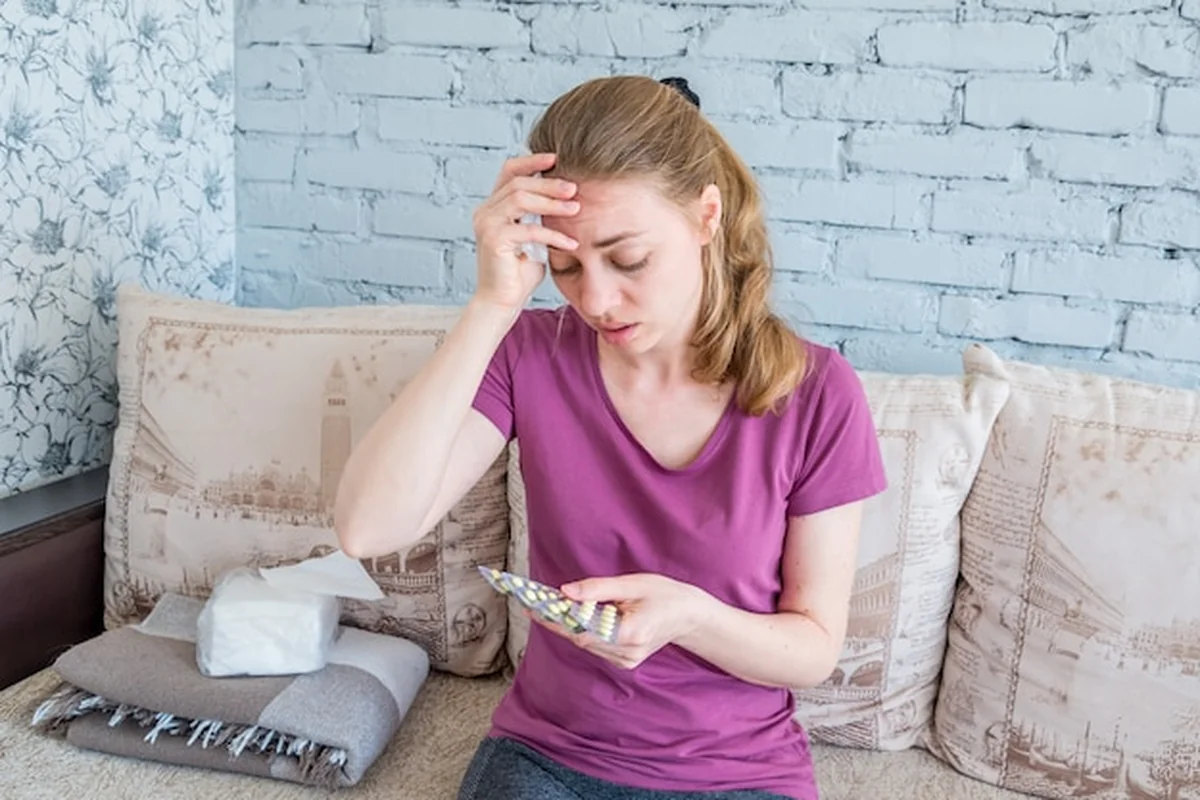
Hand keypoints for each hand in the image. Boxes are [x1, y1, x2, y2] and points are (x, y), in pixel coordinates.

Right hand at [470, 152, 579, 311]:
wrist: (502, 302)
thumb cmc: (519, 273)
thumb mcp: (533, 236)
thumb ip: (539, 216)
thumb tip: (566, 197)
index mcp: (493, 207)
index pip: (509, 171)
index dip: (532, 161)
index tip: (556, 158)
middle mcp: (485, 212)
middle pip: (518, 183)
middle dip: (549, 183)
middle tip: (574, 188)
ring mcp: (487, 224)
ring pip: (521, 199)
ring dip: (551, 203)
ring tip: (575, 209)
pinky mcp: (494, 240)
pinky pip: (529, 229)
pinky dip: (553, 235)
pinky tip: (571, 243)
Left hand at [529, 573, 707, 669]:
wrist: (689, 616)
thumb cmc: (664, 595)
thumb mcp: (632, 584)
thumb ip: (597, 589)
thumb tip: (565, 592)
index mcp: (630, 634)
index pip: (583, 630)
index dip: (556, 620)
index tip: (535, 608)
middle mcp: (626, 653)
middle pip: (581, 639)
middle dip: (559, 620)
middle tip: (537, 603)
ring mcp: (626, 661)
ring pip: (586, 643)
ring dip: (569, 626)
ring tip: (551, 607)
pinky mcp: (624, 661)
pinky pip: (596, 645)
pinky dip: (584, 631)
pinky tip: (578, 617)